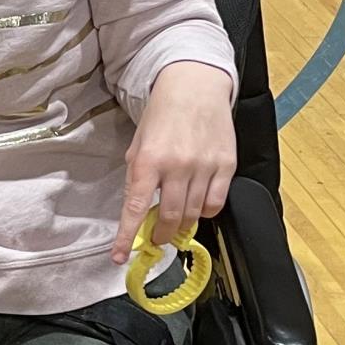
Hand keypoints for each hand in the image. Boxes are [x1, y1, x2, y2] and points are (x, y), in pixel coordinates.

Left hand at [112, 62, 235, 262]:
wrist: (195, 87)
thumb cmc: (162, 116)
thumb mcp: (138, 144)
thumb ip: (137, 176)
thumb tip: (137, 210)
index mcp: (148, 160)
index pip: (134, 208)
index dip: (126, 238)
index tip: (118, 257)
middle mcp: (176, 166)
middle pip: (168, 217)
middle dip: (160, 235)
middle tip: (156, 239)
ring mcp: (204, 166)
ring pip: (193, 214)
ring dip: (181, 226)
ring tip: (175, 225)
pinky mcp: (226, 165)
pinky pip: (215, 202)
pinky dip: (205, 212)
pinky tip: (197, 208)